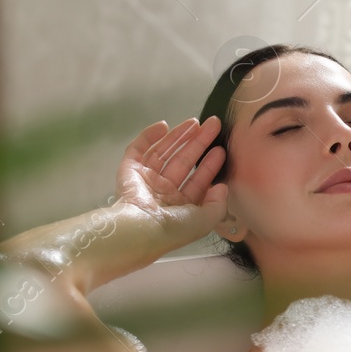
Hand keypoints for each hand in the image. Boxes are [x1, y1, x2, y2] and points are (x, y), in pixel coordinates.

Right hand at [115, 117, 227, 231]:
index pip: (197, 181)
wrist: (141, 228)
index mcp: (179, 207)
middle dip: (198, 143)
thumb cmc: (174, 228)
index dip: (210, 165)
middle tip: (213, 125)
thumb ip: (218, 204)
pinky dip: (148, 136)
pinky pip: (138, 149)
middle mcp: (163, 193)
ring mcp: (145, 180)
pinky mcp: (128, 170)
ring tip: (195, 123)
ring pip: (164, 152)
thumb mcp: (205, 221)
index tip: (221, 150)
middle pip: (183, 162)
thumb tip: (222, 187)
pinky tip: (163, 126)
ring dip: (179, 136)